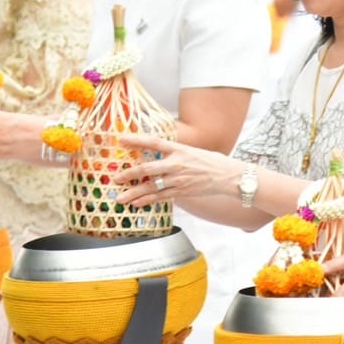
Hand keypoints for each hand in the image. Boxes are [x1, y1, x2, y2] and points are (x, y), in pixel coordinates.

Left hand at [113, 134, 240, 205]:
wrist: (228, 176)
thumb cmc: (211, 162)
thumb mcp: (192, 151)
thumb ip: (174, 152)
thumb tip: (157, 152)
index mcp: (180, 149)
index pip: (154, 142)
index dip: (137, 140)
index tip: (121, 139)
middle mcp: (177, 164)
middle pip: (147, 168)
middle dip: (129, 173)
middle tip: (115, 178)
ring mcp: (178, 180)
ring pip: (150, 187)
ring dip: (133, 193)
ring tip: (120, 197)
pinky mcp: (182, 192)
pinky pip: (160, 197)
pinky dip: (146, 201)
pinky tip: (136, 204)